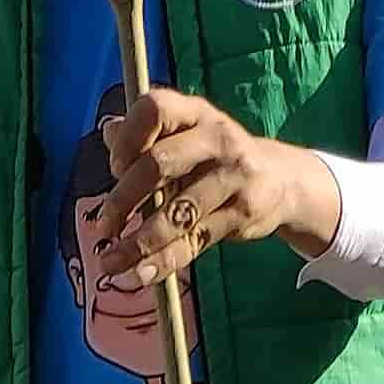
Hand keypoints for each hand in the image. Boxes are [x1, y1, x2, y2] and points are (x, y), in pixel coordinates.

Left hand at [81, 86, 340, 289]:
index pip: (155, 109)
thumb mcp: (184, 137)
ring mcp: (234, 175)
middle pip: (159, 164)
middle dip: (124, 199)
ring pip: (178, 212)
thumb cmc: (213, 158)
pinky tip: (142, 273)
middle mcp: (216, 137)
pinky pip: (196, 240)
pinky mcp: (243, 212)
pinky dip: (165, 261)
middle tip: (103, 227)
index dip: (128, 138)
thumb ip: (145, 137)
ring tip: (111, 262)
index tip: (114, 169)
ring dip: (140, 242)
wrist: (280, 180)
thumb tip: (108, 133)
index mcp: (194, 112)